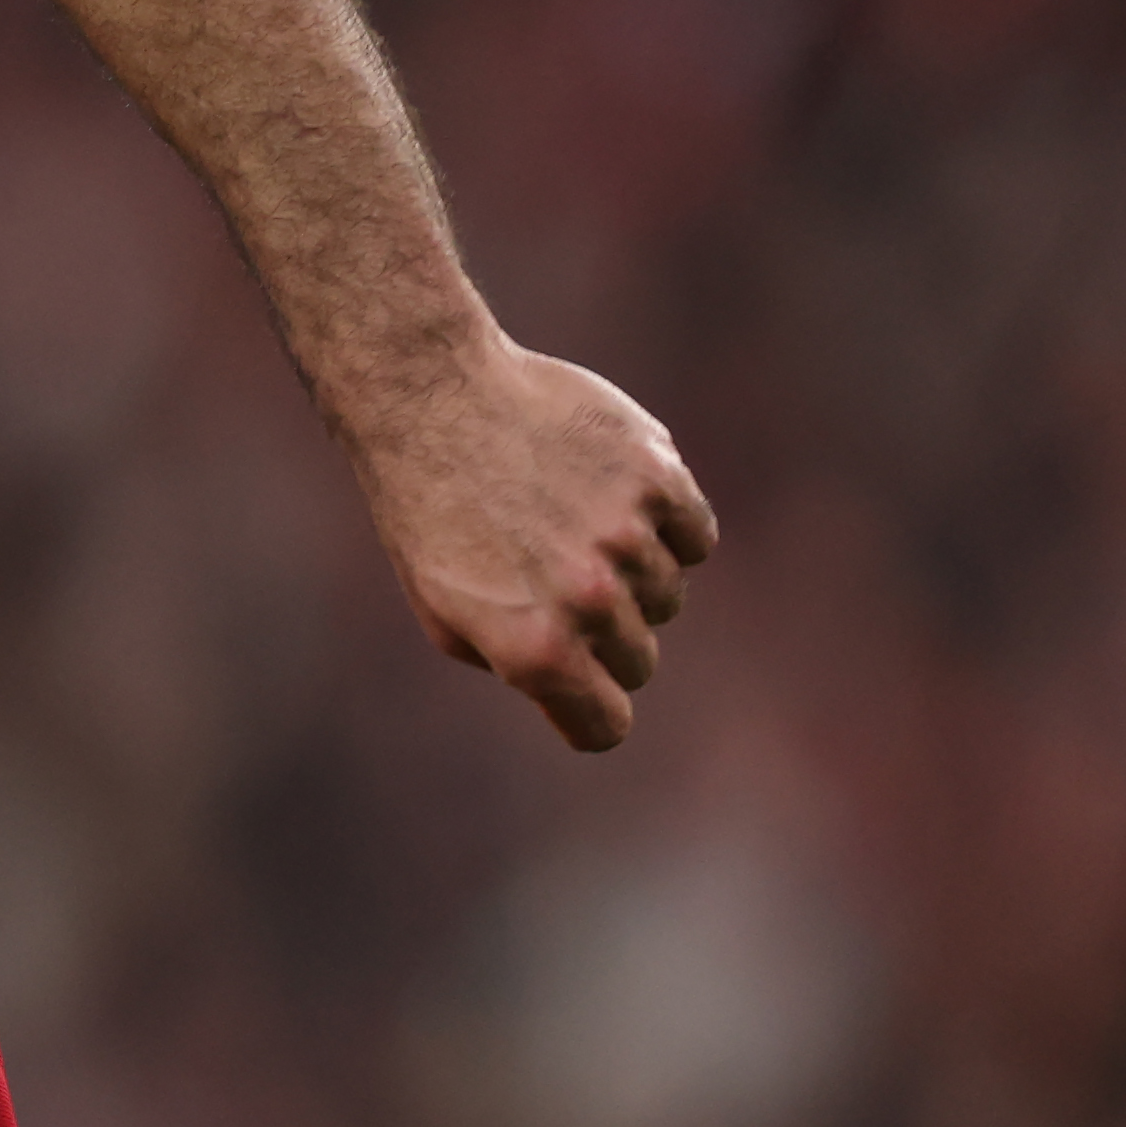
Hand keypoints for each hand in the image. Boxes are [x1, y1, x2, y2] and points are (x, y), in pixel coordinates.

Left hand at [352, 341, 717, 750]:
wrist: (431, 401)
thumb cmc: (429, 514)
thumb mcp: (448, 614)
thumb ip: (519, 666)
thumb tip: (581, 692)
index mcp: (534, 648)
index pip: (606, 726)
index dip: (590, 710)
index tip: (579, 688)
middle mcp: (589, 600)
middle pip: (638, 661)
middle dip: (603, 636)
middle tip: (551, 581)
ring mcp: (628, 537)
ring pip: (669, 595)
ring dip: (631, 574)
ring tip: (565, 524)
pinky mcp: (658, 478)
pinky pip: (696, 537)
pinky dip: (667, 525)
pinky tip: (608, 495)